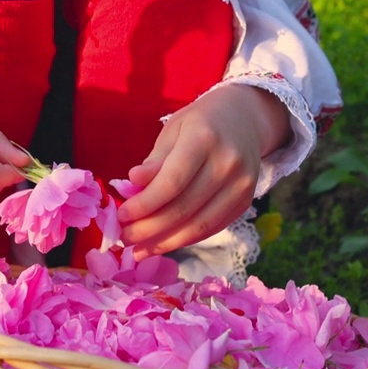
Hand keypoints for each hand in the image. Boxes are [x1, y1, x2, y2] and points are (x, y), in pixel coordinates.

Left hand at [116, 84, 289, 257]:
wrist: (244, 118)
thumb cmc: (200, 123)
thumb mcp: (173, 130)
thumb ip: (154, 161)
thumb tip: (131, 186)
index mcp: (204, 138)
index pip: (171, 182)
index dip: (145, 204)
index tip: (121, 215)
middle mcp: (228, 163)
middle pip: (183, 208)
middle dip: (149, 229)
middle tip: (124, 238)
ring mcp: (241, 185)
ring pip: (199, 226)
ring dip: (165, 242)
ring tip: (139, 250)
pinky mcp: (246, 201)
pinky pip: (211, 228)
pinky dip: (184, 239)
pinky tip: (163, 244)